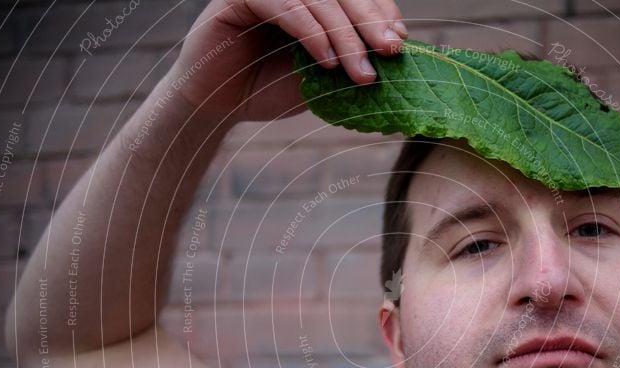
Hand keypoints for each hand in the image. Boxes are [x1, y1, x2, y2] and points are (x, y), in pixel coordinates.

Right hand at [170, 0, 407, 121]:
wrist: (219, 105)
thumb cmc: (269, 89)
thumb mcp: (319, 79)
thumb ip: (347, 65)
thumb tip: (391, 67)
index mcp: (315, 1)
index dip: (381, 11)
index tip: (399, 40)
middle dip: (370, 22)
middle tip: (390, 51)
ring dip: (344, 35)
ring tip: (361, 72)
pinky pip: (285, 6)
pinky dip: (310, 32)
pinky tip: (325, 61)